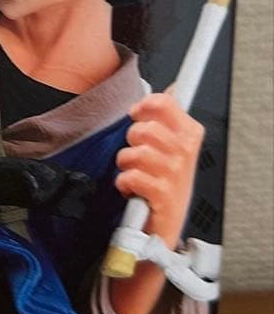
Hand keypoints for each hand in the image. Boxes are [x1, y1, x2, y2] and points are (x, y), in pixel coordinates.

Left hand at [114, 92, 204, 249]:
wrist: (166, 223)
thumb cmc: (166, 183)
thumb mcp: (172, 147)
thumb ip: (168, 118)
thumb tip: (172, 89)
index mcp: (189, 134)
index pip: (165, 103)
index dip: (144, 106)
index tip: (137, 114)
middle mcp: (184, 151)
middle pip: (144, 129)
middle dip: (132, 142)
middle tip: (137, 155)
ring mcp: (174, 173)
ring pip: (135, 152)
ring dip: (127, 164)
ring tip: (134, 172)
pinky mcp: (162, 193)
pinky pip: (130, 176)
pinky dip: (124, 182)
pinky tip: (131, 188)